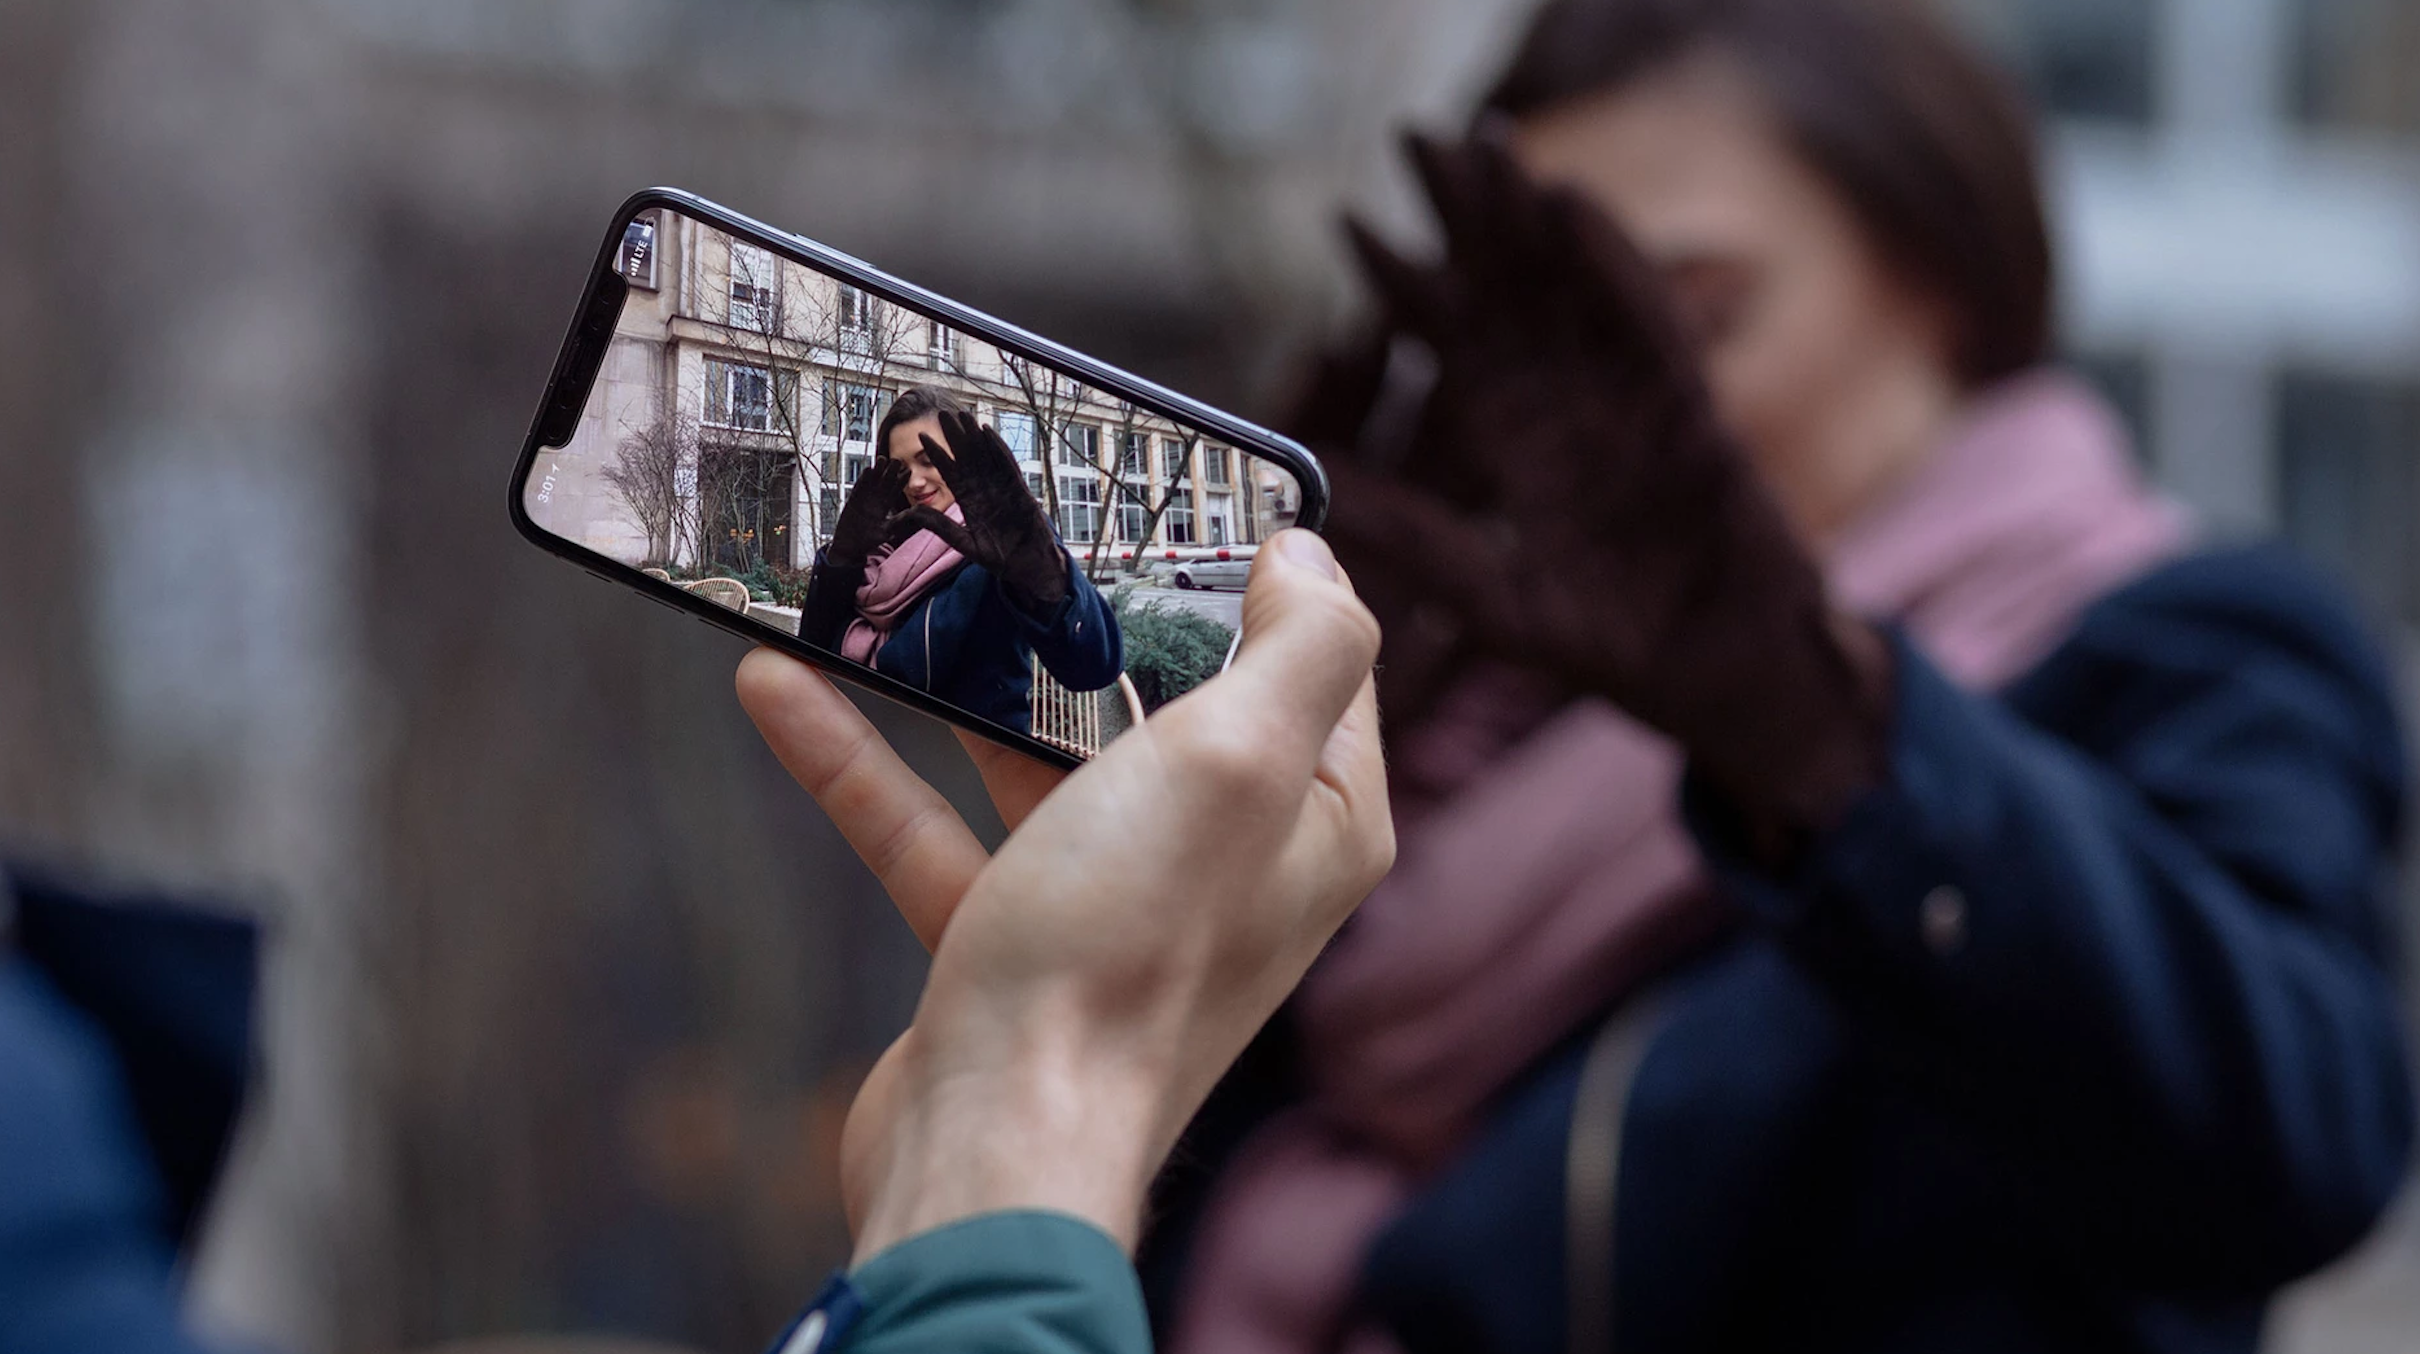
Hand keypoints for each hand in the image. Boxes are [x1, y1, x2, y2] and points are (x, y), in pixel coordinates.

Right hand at [736, 530, 1390, 1260]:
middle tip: (1026, 527)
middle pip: (1169, 706)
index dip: (1265, 584)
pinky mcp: (1011, 943)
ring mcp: (1116, 906)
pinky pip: (936, 828)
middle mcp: (1229, 865)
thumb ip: (1302, 648)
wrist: (994, 1142)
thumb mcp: (1239, 764)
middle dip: (1097, 620)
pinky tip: (783, 690)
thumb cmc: (1125, 955)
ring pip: (1040, 762)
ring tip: (891, 589)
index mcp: (1314, 822)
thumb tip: (1312, 558)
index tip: (1191, 503)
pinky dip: (864, 765)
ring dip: (959, 685)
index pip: (1316, 670)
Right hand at [825, 458, 910, 566]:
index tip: (908, 471)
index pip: (895, 491)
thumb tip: (911, 514)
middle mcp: (875, 500)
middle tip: (897, 460)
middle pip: (884, 482)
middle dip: (891, 471)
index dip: (901, 481)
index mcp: (885, 506)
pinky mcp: (853, 500)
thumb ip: (897, 522)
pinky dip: (863, 479)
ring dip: (877, 471)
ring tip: (883, 459)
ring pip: (872, 481)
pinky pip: (859, 487)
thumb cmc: (868, 541)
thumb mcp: (886, 531)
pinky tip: (868, 469)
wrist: (849, 547)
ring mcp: (864, 498)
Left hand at [891, 410, 1071, 612]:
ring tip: (962, 415)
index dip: (937, 454)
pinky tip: (986, 431)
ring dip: (973, 435)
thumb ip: (941, 527)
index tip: (921, 436)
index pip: (949, 472)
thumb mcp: (964, 543)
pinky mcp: (1018, 488)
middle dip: (954, 436)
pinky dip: (997, 447)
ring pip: (985, 455)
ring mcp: (1001, 487)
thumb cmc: (998, 557)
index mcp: (968, 501)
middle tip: (942, 414)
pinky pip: (1006, 463)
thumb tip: (914, 513)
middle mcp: (984, 489)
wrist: (1026, 566)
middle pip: (966, 457)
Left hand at [1327, 132, 1889, 836]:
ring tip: (1487, 147)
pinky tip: (1570, 208)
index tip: (1349, 219)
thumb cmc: (1610, 638)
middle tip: (1417, 138)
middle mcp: (1563, 407)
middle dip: (1463, 218)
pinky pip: (1643, 325)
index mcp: (1508, 443)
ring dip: (1528, 220)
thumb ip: (1412, 535)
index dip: (1402, 283)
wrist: (1720, 677)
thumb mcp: (1487, 592)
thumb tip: (1310, 499)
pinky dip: (1609, 266)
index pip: (1448, 346)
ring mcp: (1627, 400)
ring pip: (1570, 290)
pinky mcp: (1688, 411)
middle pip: (1505, 292)